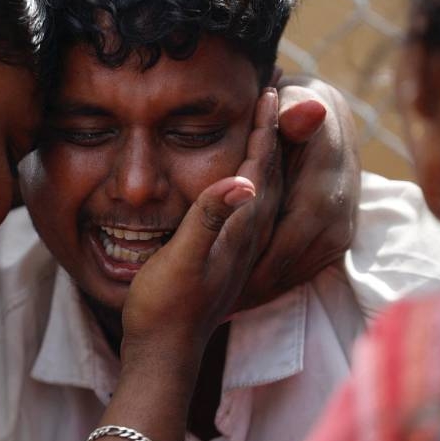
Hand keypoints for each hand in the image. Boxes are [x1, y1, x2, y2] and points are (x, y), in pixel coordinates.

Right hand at [121, 89, 280, 361]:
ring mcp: (239, 245)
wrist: (164, 352)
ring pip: (262, 187)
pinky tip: (244, 172)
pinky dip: (252, 176)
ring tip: (264, 120)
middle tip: (275, 90)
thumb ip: (209, 220)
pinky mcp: (228, 253)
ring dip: (266, 151)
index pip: (260, 167)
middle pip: (269, 171)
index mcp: (240, 229)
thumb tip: (241, 180)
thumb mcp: (182, 261)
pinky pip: (249, 203)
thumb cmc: (166, 307)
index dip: (266, 127)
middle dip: (273, 130)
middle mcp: (247, 234)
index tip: (271, 89)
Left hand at [235, 76, 360, 310]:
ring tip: (224, 307)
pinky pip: (303, 268)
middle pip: (285, 271)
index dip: (249, 274)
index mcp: (321, 194)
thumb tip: (311, 110)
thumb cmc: (299, 107)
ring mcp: (338, 230)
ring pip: (293, 274)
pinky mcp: (336, 236)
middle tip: (213, 313)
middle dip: (251, 293)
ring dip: (260, 291)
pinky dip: (275, 280)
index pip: (281, 250)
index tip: (216, 297)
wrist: (327, 113)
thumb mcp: (294, 105)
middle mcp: (334, 218)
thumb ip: (292, 116)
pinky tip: (247, 290)